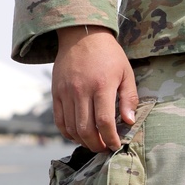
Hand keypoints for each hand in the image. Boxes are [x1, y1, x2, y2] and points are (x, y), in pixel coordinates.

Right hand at [52, 26, 138, 151]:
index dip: (109, 138)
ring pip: (71, 127)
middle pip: (85, 129)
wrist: (82, 35)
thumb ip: (129, 98)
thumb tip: (129, 122)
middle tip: (104, 148)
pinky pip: (59, 120)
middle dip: (96, 144)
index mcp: (102, 86)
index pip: (104, 122)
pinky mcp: (56, 92)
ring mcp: (66, 92)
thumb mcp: (126, 73)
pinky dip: (68, 132)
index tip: (115, 146)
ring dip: (82, 141)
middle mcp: (81, 91)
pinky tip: (77, 135)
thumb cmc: (109, 55)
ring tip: (93, 143)